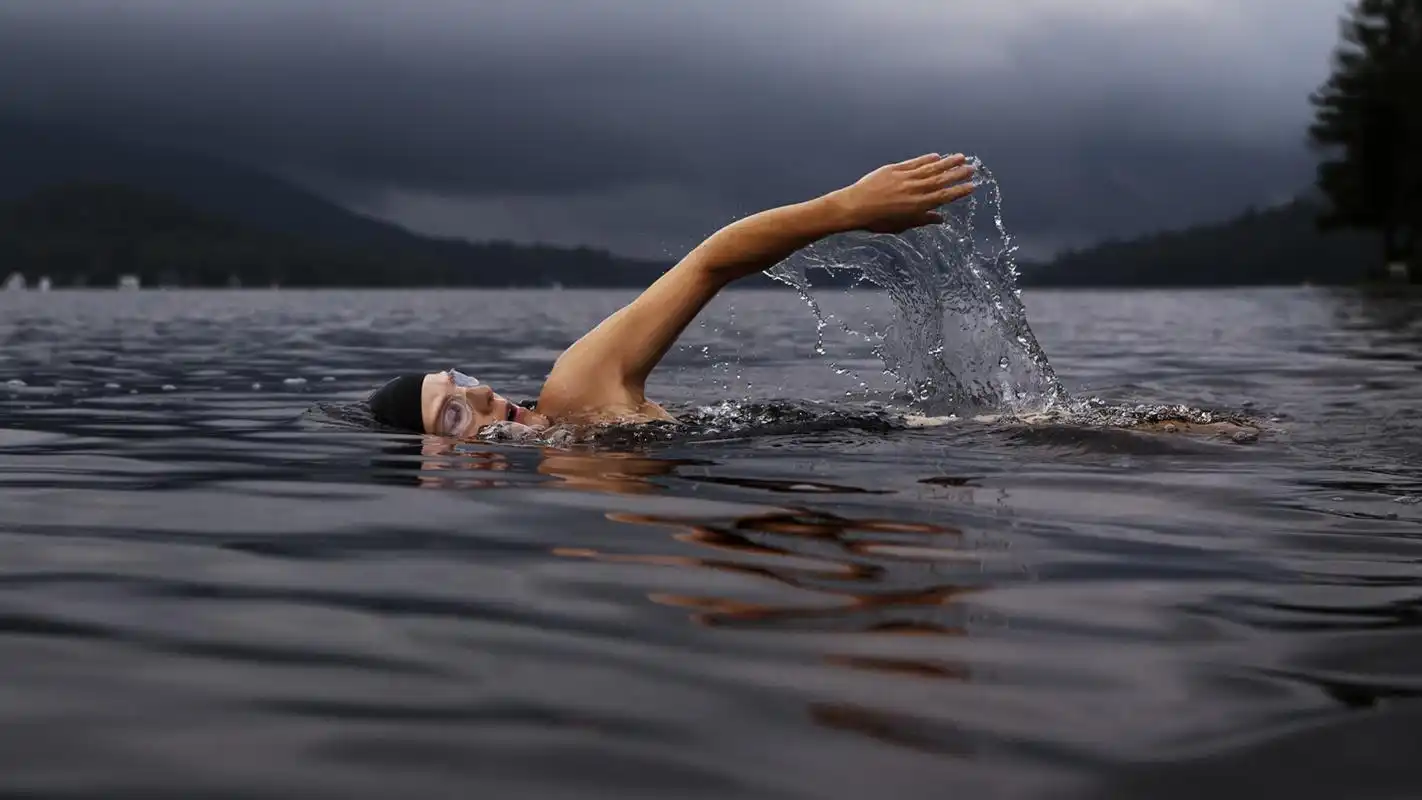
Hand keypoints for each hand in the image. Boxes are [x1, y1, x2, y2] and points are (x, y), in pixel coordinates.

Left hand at [830, 153, 974, 233]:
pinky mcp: (895, 170)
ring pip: (931, 168)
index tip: (972, 186)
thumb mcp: (901, 225)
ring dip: (947, 162)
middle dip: (958, 174)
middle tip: (972, 168)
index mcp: (918, 206)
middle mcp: (915, 190)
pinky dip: (926, 159)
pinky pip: (915, 163)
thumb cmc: (876, 221)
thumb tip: (940, 219)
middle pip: (941, 180)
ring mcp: (905, 178)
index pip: (944, 196)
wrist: (855, 207)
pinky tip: (937, 156)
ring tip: (960, 157)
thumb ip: (922, 220)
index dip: (959, 191)